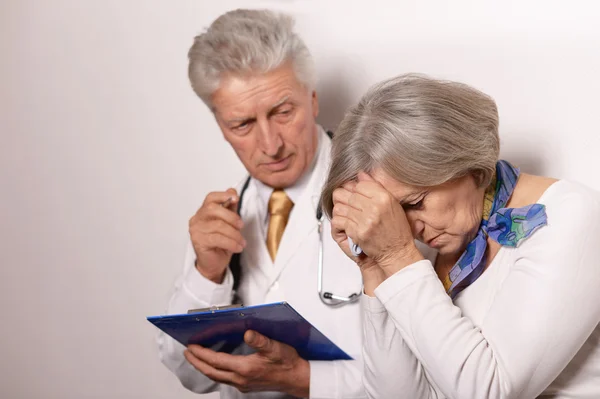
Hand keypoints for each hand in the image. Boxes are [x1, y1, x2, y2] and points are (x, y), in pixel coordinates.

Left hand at [185, 330, 309, 396]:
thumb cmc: (287, 362)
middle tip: (187, 352)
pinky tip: (215, 365)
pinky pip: (224, 379)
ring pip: (217, 376)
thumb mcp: (275, 347)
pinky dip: (215, 371)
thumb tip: (248, 333)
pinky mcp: (246, 385)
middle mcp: (240, 379)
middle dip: (196, 362)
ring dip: (204, 367)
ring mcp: (242, 384)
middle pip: (211, 371)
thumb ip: (260, 340)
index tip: (191, 346)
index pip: (216, 361)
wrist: (297, 378)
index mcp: (245, 368)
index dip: (201, 353)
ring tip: (196, 358)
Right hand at [189, 188, 245, 283]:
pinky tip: (238, 247)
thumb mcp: (229, 223)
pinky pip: (218, 238)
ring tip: (242, 241)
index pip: (210, 198)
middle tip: (241, 225)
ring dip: (234, 234)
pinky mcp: (198, 242)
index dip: (223, 195)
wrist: (214, 264)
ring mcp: (196, 230)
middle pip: (213, 209)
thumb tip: (232, 191)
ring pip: (218, 225)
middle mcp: (197, 219)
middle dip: (231, 216)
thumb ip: (230, 208)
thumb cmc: (220, 244)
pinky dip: (231, 243)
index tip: (235, 198)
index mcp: (203, 212)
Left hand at [331, 173, 422, 276]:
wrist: (397, 252)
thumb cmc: (397, 231)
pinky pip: (339, 221)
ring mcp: (365, 221)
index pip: (360, 184)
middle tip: (347, 203)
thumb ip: (376, 188)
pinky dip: (339, 222)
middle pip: (348, 194)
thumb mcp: (393, 205)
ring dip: (340, 210)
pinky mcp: (357, 233)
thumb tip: (361, 175)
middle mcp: (375, 208)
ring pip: (340, 207)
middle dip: (344, 198)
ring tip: (346, 214)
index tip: (354, 193)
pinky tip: (346, 224)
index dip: (354, 188)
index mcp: (384, 198)